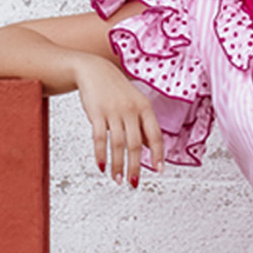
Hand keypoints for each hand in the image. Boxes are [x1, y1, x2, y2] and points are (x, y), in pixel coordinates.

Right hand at [74, 53, 164, 185]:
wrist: (93, 70)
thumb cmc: (116, 89)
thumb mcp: (135, 103)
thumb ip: (142, 125)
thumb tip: (150, 148)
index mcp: (145, 107)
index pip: (155, 135)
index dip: (158, 154)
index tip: (159, 170)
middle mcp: (131, 109)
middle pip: (135, 144)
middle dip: (135, 166)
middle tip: (134, 182)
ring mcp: (114, 111)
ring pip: (118, 144)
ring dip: (118, 165)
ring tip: (118, 179)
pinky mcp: (97, 112)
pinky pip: (100, 138)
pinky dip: (101, 154)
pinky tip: (102, 166)